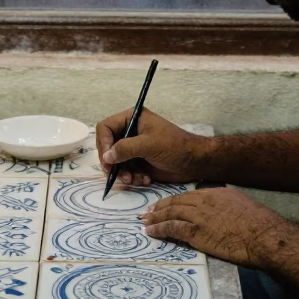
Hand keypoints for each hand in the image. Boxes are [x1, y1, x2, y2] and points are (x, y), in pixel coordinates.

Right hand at [96, 107, 211, 185]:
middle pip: (107, 146)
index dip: (104, 143)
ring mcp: (133, 147)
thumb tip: (106, 157)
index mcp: (132, 118)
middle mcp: (129, 131)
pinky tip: (144, 180)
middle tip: (114, 174)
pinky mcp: (138, 161)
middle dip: (112, 162)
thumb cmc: (175, 146)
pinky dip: (131, 177)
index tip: (108, 160)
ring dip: (122, 173)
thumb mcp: (149, 144)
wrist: (194, 162)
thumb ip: (126, 148)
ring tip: (133, 179)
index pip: (105, 128)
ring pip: (114, 162)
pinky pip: (125, 170)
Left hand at [141, 187, 278, 264]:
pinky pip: (172, 228)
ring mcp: (200, 216)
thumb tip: (221, 216)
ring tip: (145, 221)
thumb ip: (227, 208)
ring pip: (171, 213)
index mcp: (217, 194)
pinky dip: (159, 229)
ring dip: (155, 217)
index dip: (174, 200)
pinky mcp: (198, 232)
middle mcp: (206, 201)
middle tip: (148, 211)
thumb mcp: (242, 207)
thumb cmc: (260, 226)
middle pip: (176, 201)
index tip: (166, 204)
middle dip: (160, 206)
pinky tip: (151, 231)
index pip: (189, 195)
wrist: (265, 236)